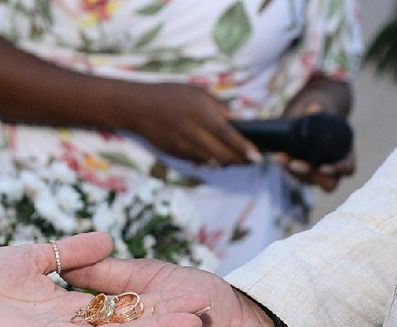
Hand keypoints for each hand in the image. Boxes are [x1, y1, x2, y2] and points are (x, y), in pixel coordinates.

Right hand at [121, 82, 259, 166]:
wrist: (139, 107)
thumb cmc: (171, 95)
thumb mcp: (197, 93)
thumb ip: (219, 108)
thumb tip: (239, 120)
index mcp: (201, 114)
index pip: (228, 135)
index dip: (244, 148)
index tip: (257, 156)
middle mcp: (193, 133)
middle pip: (222, 154)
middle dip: (240, 160)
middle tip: (252, 161)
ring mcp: (184, 146)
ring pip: (212, 161)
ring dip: (227, 162)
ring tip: (237, 158)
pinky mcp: (176, 154)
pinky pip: (198, 161)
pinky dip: (210, 160)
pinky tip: (216, 155)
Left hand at [279, 79, 354, 190]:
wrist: (310, 118)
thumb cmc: (324, 115)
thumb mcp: (324, 109)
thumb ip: (320, 109)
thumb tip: (314, 108)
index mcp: (346, 155)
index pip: (348, 169)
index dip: (339, 170)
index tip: (324, 167)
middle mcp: (332, 168)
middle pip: (326, 182)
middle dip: (312, 174)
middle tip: (294, 164)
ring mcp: (316, 172)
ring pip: (307, 179)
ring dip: (293, 171)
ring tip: (280, 158)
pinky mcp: (300, 169)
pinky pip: (294, 172)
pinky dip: (286, 164)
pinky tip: (278, 156)